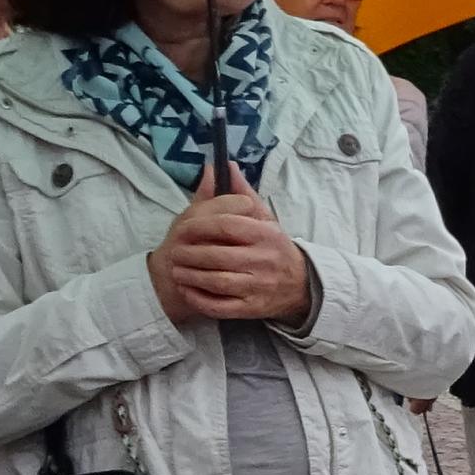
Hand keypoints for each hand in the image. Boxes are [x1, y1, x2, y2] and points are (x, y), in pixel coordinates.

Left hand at [147, 162, 310, 324]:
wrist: (300, 284)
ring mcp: (258, 286)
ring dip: (192, 276)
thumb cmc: (274, 246)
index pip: (227, 226)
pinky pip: (221, 306)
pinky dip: (200, 299)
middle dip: (190, 254)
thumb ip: (241, 193)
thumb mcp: (264, 217)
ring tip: (176, 270)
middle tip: (174, 252)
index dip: (199, 227)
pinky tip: (187, 290)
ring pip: (218, 282)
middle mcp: (264, 260)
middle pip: (219, 255)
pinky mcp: (252, 308)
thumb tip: (224, 166)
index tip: (182, 229)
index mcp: (265, 234)